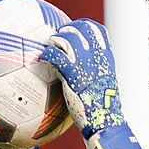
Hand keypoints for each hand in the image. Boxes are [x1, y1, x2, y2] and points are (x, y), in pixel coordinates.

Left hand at [40, 20, 148, 148]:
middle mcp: (97, 56)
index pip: (95, 28)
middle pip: (79, 28)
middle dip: (65, 30)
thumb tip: (80, 69)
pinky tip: (42, 59)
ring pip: (66, 38)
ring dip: (54, 41)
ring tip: (49, 49)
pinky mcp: (72, 73)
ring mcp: (85, 63)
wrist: (105, 122)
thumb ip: (93, 72)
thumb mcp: (101, 84)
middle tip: (56, 40)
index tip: (72, 31)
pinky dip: (47, 54)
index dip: (81, 25)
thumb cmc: (101, 110)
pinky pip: (55, 55)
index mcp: (106, 56)